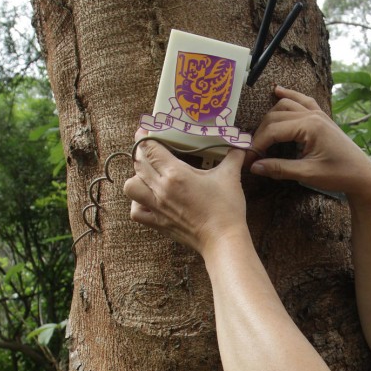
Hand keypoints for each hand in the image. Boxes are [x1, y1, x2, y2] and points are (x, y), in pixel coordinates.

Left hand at [124, 133, 247, 253]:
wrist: (223, 240)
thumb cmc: (226, 209)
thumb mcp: (230, 177)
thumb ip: (233, 157)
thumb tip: (239, 146)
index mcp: (175, 174)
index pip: (149, 149)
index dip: (144, 136)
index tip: (145, 130)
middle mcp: (161, 189)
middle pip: (138, 164)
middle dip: (141, 152)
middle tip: (149, 147)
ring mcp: (157, 208)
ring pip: (131, 186)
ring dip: (136, 177)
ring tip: (148, 174)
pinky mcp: (158, 223)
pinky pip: (136, 211)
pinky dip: (137, 203)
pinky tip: (149, 198)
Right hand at [249, 85, 370, 197]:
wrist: (363, 175)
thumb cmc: (339, 174)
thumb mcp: (307, 174)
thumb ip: (279, 169)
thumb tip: (254, 167)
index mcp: (309, 126)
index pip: (273, 130)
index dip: (257, 145)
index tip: (248, 160)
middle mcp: (313, 115)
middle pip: (275, 116)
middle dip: (260, 133)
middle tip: (253, 152)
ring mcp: (318, 114)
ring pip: (286, 105)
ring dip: (270, 116)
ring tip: (259, 133)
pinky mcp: (322, 118)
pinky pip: (303, 101)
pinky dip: (289, 96)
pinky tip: (278, 91)